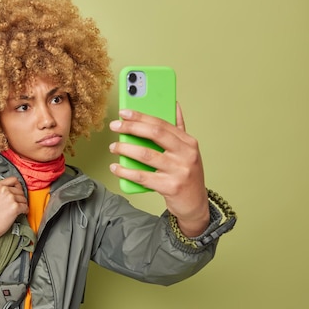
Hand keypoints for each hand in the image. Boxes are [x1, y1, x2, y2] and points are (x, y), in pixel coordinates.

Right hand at [0, 176, 28, 246]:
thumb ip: (1, 190)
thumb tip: (14, 190)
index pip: (13, 179)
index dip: (18, 186)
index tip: (18, 190)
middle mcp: (4, 190)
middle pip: (20, 190)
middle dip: (20, 197)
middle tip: (17, 203)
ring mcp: (10, 198)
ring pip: (24, 199)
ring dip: (23, 204)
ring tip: (18, 209)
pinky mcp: (15, 207)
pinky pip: (25, 207)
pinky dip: (25, 210)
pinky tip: (21, 212)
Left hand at [108, 103, 208, 236]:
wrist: (195, 204)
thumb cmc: (186, 174)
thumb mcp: (187, 151)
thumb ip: (179, 128)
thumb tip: (174, 104)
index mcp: (188, 142)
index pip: (162, 124)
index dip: (141, 116)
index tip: (125, 112)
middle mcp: (186, 155)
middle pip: (155, 135)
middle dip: (132, 128)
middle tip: (115, 126)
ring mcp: (178, 171)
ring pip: (146, 155)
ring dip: (125, 149)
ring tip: (114, 147)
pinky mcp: (169, 187)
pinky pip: (142, 177)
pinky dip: (126, 171)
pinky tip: (116, 167)